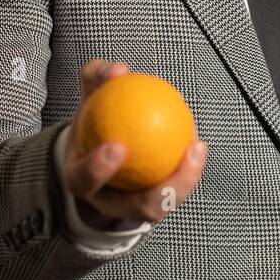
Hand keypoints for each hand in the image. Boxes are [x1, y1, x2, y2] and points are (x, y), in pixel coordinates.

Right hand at [60, 59, 207, 233]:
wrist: (98, 151)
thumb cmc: (95, 118)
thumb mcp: (90, 97)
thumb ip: (96, 79)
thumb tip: (118, 69)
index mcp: (79, 181)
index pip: (84, 181)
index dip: (98, 170)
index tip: (117, 147)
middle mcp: (106, 203)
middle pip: (136, 209)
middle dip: (159, 193)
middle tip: (177, 154)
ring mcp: (133, 210)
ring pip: (163, 206)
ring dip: (184, 181)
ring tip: (197, 147)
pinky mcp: (155, 206)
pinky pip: (176, 191)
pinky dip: (189, 169)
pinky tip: (199, 142)